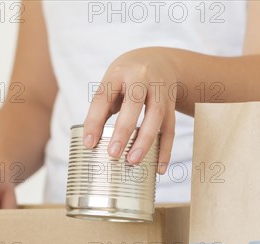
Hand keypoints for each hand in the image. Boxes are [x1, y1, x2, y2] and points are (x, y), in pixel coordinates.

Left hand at [82, 48, 176, 173]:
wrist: (161, 60)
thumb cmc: (126, 78)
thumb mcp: (111, 84)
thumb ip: (102, 108)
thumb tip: (90, 143)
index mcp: (118, 73)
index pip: (103, 98)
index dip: (94, 121)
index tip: (88, 144)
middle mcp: (141, 77)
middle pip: (133, 104)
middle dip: (123, 131)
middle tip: (113, 154)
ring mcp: (160, 89)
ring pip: (156, 116)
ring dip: (145, 141)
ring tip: (133, 161)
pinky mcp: (172, 103)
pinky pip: (169, 128)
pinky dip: (165, 149)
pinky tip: (159, 168)